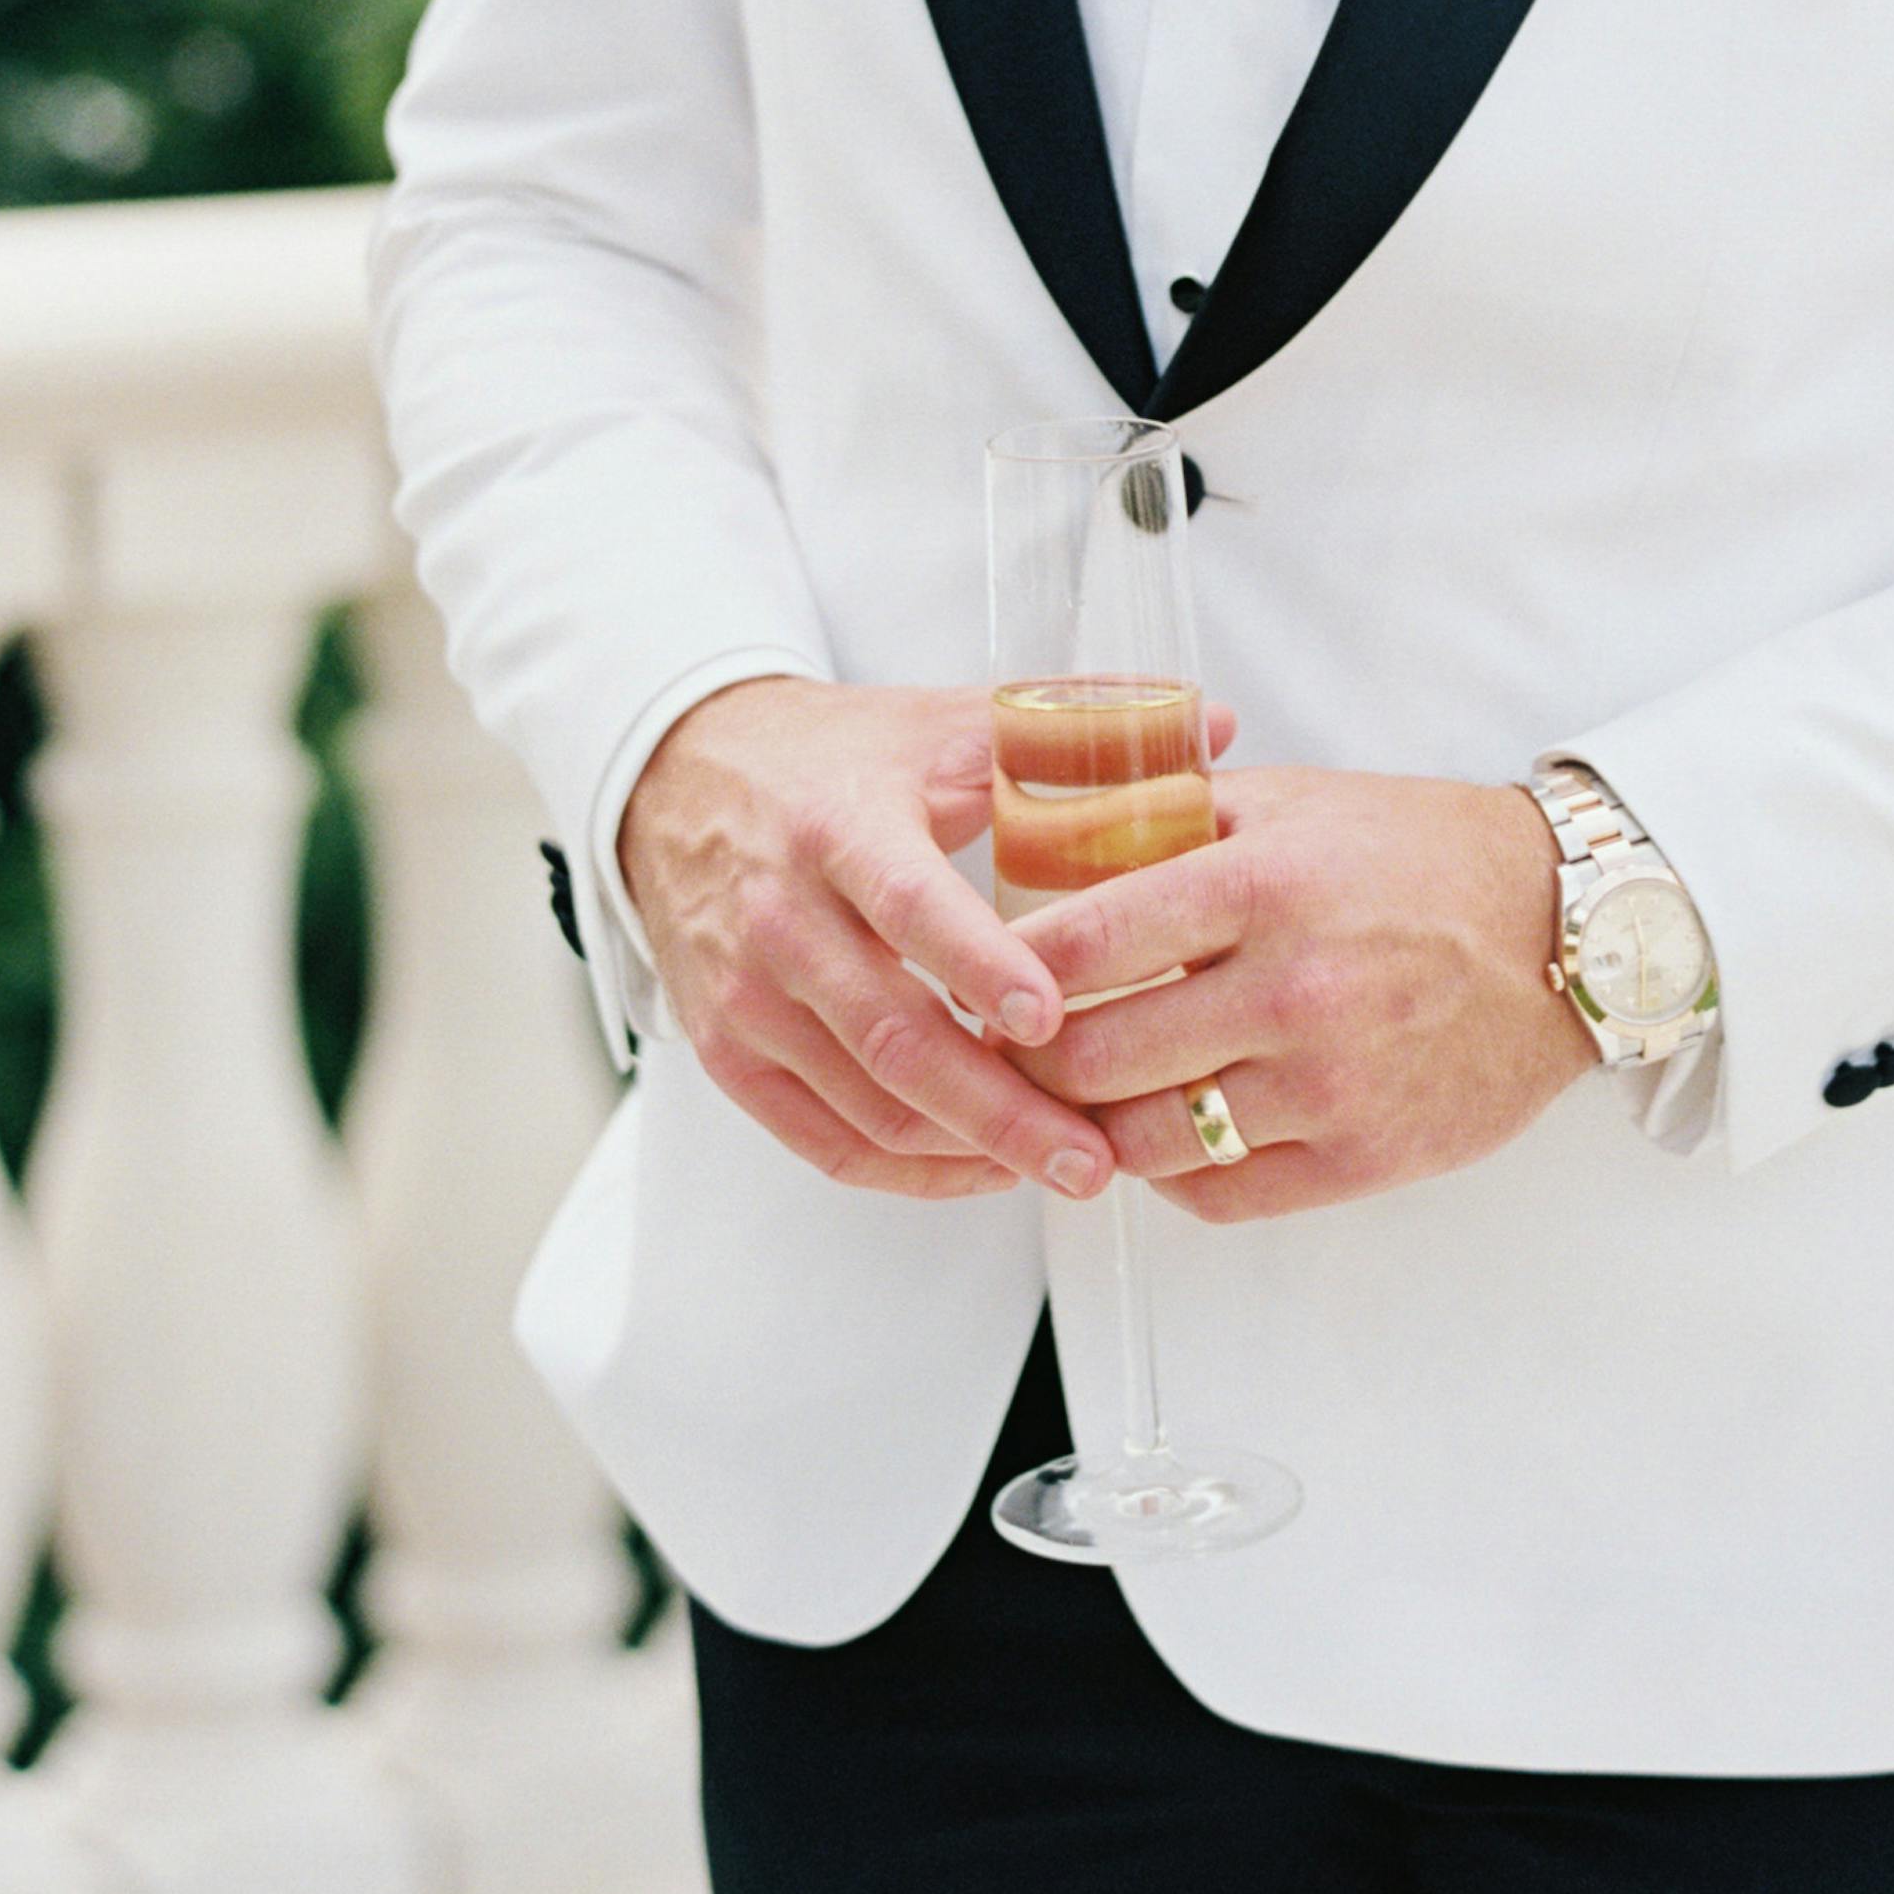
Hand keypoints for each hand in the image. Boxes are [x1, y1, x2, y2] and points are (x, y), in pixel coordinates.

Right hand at [617, 673, 1211, 1206]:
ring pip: (865, 1104)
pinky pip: (823, 1139)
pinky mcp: (727, 1052)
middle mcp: (781, 917)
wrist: (678, 782)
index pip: (908, 903)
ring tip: (1063, 1165)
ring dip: (968, 1150)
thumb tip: (1215, 728)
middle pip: (895, 1037)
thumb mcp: (939, 723)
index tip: (1051, 1018)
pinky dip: (908, 1169)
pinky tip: (980, 1168)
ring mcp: (747, 995)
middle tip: (1093, 1155)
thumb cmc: (832, 759)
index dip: (979, 965)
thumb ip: (1072, 729)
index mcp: (838, 826)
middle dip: (1002, 1109)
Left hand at [1015, 764, 1589, 1221]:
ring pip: (1142, 1139)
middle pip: (1090, 1057)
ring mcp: (1328, 1083)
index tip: (977, 976)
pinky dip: (1166, 1172)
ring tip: (1065, 1102)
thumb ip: (1175, 820)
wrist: (1564, 932)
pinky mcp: (1363, 1155)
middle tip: (999, 1051)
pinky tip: (1157, 1133)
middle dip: (1024, 1060)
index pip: (1081, 944)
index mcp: (1264, 883)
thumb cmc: (1422, 855)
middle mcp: (1291, 989)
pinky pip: (1217, 1192)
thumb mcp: (1296, 801)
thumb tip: (1054, 839)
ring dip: (1085, 1127)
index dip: (1003, 970)